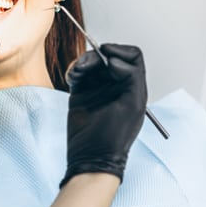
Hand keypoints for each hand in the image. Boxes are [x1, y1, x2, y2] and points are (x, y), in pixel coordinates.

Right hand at [62, 43, 147, 186]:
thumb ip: (131, 76)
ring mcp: (98, 87)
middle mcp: (117, 84)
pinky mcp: (81, 92)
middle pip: (108, 56)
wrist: (92, 155)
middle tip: (89, 64)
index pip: (132, 57)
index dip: (120, 51)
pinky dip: (74, 70)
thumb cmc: (115, 135)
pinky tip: (72, 78)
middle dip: (98, 56)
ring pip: (92, 62)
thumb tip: (114, 60)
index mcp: (133, 85)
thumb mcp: (133, 104)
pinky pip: (77, 72)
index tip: (108, 55)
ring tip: (78, 71)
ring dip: (84, 61)